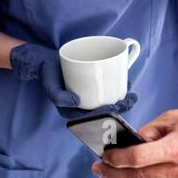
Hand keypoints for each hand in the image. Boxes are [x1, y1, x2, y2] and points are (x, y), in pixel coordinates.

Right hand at [9, 42, 138, 120]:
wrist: (45, 61)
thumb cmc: (48, 75)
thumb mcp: (50, 87)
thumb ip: (59, 97)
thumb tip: (77, 101)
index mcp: (73, 111)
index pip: (93, 116)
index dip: (107, 114)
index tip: (117, 107)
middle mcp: (82, 105)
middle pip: (103, 110)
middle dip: (119, 108)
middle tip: (131, 100)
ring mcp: (87, 94)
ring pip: (106, 100)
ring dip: (121, 100)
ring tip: (133, 96)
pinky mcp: (91, 84)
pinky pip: (104, 89)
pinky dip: (116, 88)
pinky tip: (126, 85)